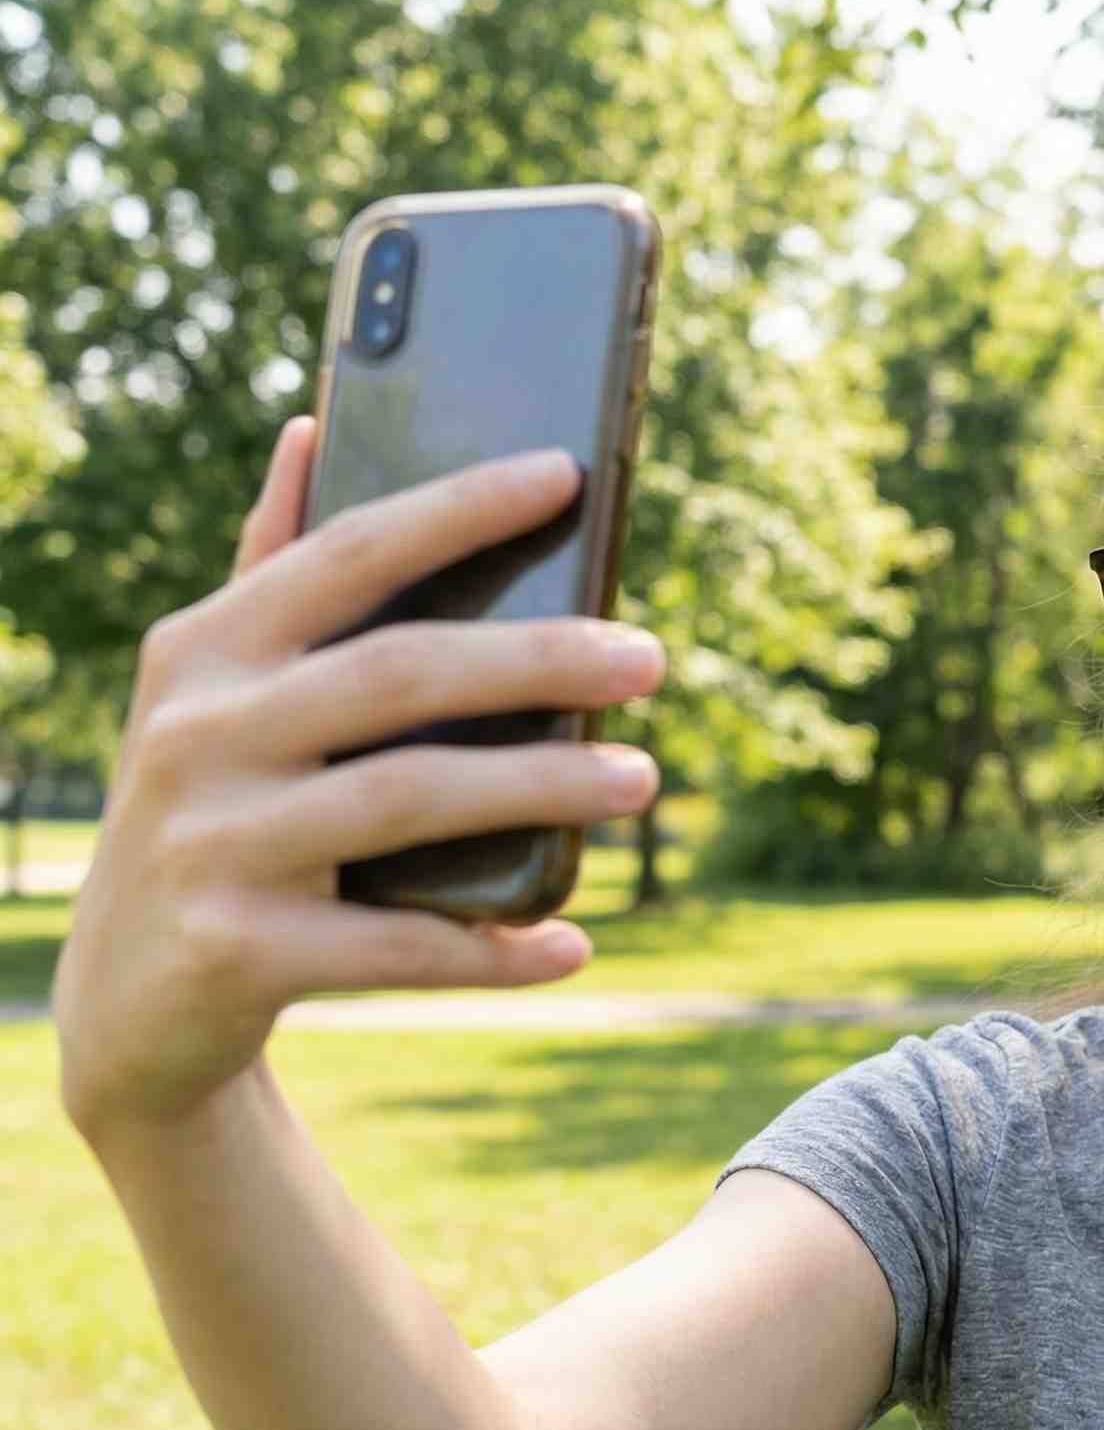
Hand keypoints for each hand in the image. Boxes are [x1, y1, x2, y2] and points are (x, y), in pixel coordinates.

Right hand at [53, 417, 665, 1136]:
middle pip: (399, 673)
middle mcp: (197, 732)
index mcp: (205, 650)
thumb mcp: (215, 693)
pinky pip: (399, 943)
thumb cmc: (214, 814)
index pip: (348, 554)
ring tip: (641, 779)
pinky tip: (571, 944)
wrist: (129, 1000)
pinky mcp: (239, 951)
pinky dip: (494, 948)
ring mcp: (212, 842)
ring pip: (409, 798)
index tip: (567, 474)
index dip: (458, 508)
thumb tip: (311, 429)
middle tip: (648, 659)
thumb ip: (270, 573)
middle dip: (537, 658)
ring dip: (542, 788)